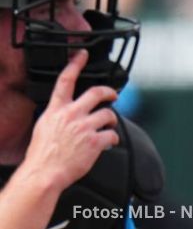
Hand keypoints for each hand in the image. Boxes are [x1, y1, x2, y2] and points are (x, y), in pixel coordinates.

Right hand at [23, 50, 119, 191]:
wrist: (43, 174)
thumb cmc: (42, 155)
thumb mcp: (43, 127)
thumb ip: (57, 115)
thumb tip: (67, 111)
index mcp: (56, 110)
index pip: (65, 81)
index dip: (75, 64)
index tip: (82, 54)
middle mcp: (71, 115)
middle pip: (97, 92)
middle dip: (109, 91)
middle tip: (114, 94)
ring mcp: (84, 127)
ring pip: (109, 114)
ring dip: (112, 120)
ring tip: (109, 126)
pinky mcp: (95, 141)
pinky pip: (112, 134)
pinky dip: (113, 138)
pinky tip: (109, 142)